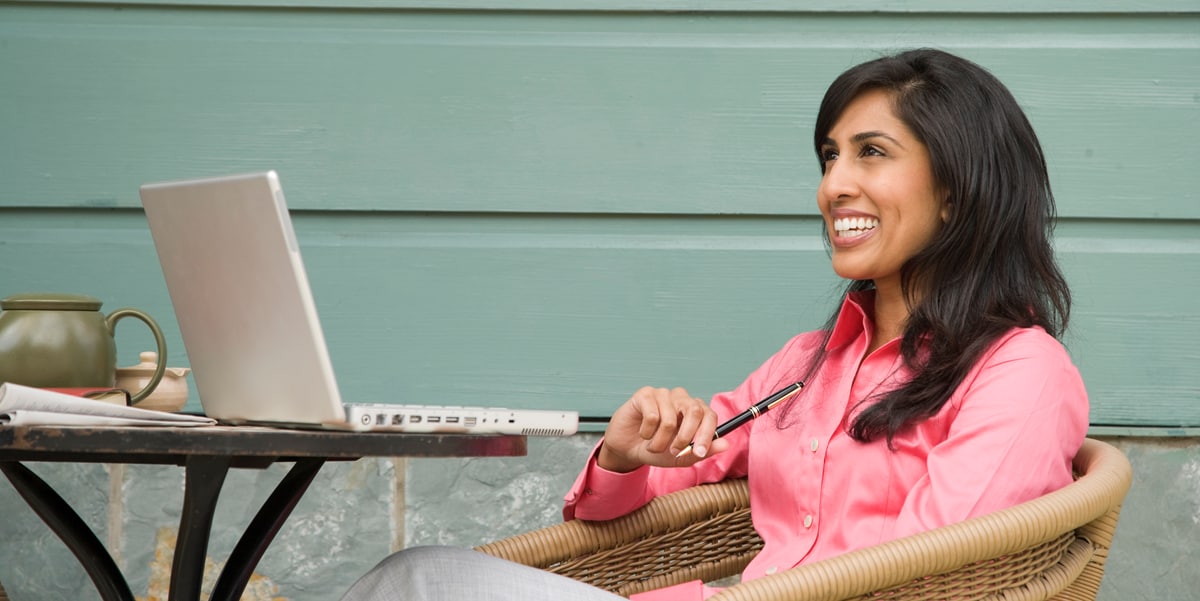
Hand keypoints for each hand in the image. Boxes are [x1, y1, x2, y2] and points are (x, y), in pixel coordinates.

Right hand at [597, 386, 726, 472]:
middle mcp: (682, 399)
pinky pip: (652, 416)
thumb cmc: (657, 450)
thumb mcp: (681, 457)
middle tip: (674, 452)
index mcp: (695, 412)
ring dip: (659, 441)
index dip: (707, 434)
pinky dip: (647, 433)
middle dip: (686, 436)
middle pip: (695, 410)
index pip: (710, 415)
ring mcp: (664, 394)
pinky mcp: (645, 394)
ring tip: (653, 446)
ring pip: (669, 419)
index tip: (699, 452)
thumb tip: (725, 445)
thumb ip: (702, 451)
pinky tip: (643, 433)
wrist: (628, 450)